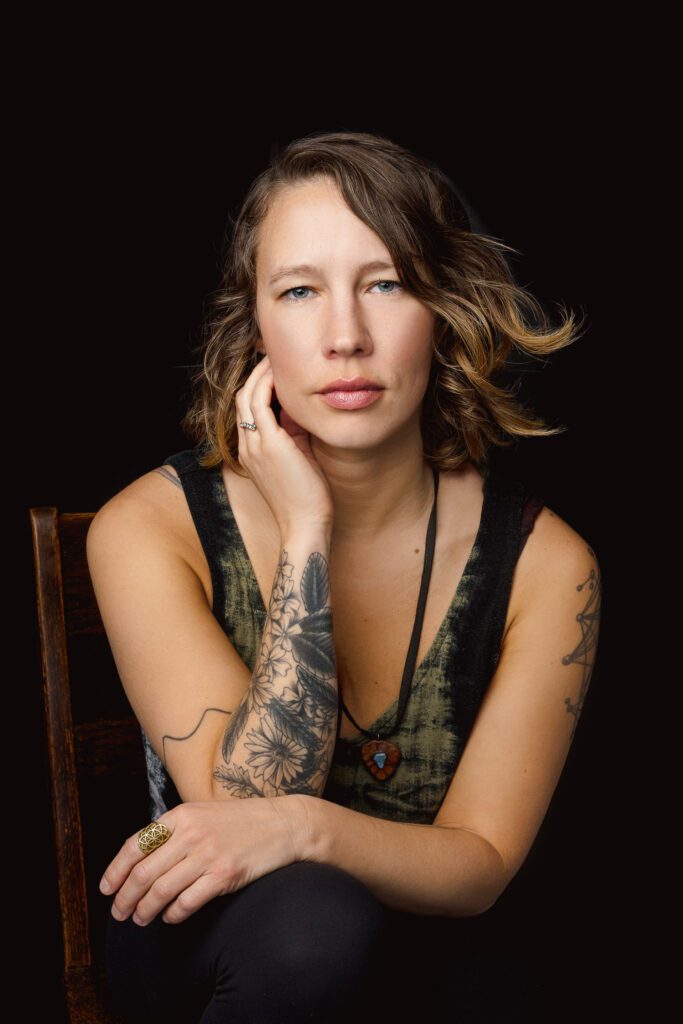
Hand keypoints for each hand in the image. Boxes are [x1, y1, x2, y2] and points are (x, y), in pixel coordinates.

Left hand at [99, 795, 307, 926]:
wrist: (284, 824)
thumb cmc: (241, 821)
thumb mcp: (203, 813)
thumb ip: (174, 830)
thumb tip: (140, 858)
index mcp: (181, 815)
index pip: (135, 845)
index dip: (115, 871)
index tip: (107, 889)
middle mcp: (191, 833)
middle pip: (142, 873)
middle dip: (125, 898)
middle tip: (120, 913)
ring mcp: (208, 854)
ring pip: (160, 891)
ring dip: (144, 911)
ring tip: (140, 919)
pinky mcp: (225, 875)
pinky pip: (186, 903)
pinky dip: (172, 915)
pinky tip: (170, 917)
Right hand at [235, 355, 333, 535]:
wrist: (305, 526)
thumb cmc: (307, 499)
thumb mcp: (299, 460)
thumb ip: (296, 436)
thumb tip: (303, 413)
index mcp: (251, 452)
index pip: (247, 410)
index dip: (258, 387)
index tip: (276, 370)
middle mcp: (247, 446)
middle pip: (242, 398)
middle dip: (256, 374)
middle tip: (274, 355)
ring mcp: (255, 445)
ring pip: (247, 396)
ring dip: (260, 374)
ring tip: (276, 357)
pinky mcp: (269, 444)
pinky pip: (260, 403)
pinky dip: (268, 384)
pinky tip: (281, 374)